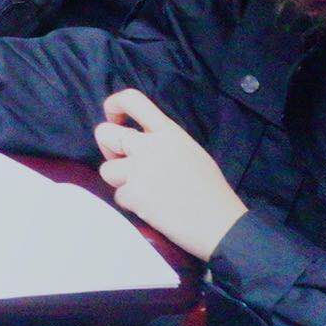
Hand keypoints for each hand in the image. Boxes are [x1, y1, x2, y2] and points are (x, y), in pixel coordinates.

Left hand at [97, 89, 247, 260]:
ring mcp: (140, 169)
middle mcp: (151, 146)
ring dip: (121, 181)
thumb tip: (133, 142)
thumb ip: (161, 142)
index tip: (114, 119)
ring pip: (106, 169)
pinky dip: (131, 204)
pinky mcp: (134, 193)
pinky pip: (118, 196)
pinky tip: (153, 208)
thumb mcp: (190, 152)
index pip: (132, 99)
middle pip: (104, 132)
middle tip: (122, 161)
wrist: (222, 225)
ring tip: (147, 191)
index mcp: (169, 132)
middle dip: (107, 148)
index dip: (114, 105)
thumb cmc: (210, 191)